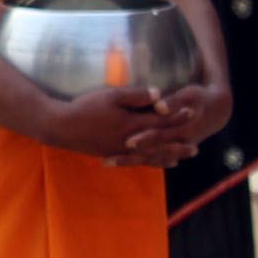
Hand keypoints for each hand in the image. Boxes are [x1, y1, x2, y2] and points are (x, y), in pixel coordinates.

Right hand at [25, 84, 178, 159]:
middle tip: (196, 148)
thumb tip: (160, 94)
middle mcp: (131, 141)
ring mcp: (122, 150)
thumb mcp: (111, 96)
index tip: (192, 112)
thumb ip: (136, 95)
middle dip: (179, 145)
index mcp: (133, 124)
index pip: (161, 121)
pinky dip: (151, 162)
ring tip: (181, 159)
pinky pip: (138, 161)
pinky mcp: (113, 153)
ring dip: (168, 157)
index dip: (178, 116)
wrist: (62, 127)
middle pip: (161, 144)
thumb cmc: (86, 108)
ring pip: (151, 156)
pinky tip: (157, 163)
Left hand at [116, 81, 225, 164]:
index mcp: (181, 129)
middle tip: (107, 159)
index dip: (143, 139)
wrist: (217, 109)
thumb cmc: (200, 99)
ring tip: (106, 162)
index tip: (126, 142)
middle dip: (129, 156)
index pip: (159, 136)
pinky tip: (121, 161)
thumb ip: (173, 101)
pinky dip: (135, 161)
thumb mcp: (189, 95)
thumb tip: (160, 105)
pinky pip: (152, 159)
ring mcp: (174, 149)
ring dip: (129, 161)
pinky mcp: (170, 149)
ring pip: (148, 159)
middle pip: (149, 152)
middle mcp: (175, 144)